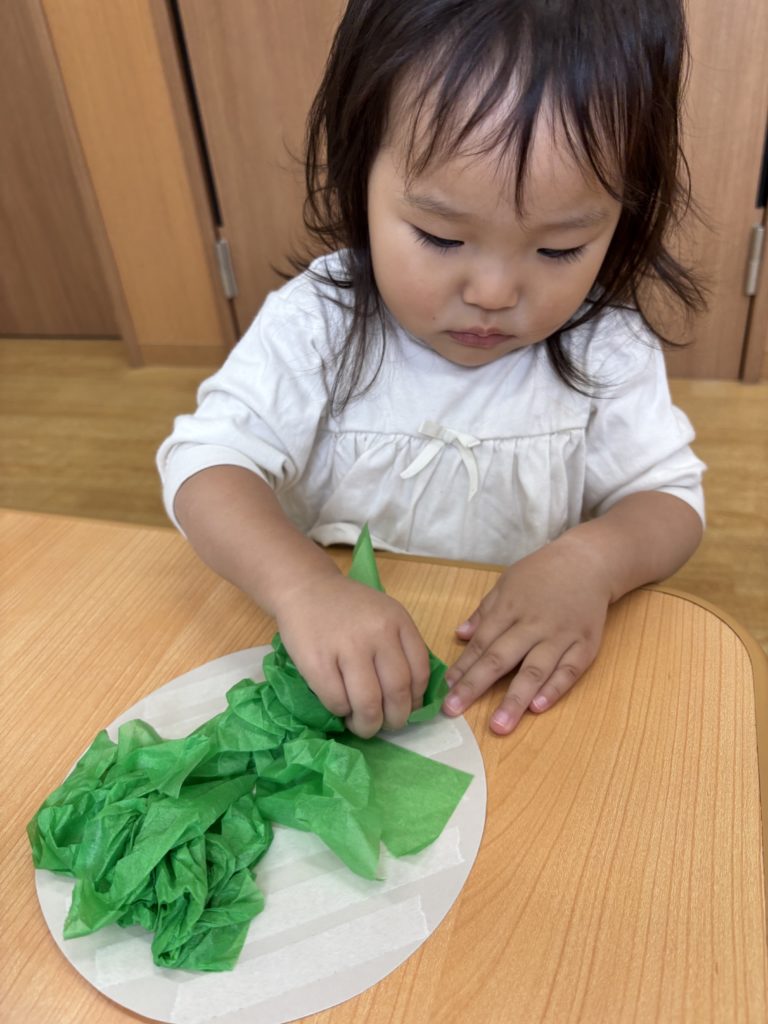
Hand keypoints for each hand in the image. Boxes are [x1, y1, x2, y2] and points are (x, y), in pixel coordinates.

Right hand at [273, 574, 430, 737]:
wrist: (304, 587)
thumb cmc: (347, 607)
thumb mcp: (383, 614)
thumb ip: (399, 647)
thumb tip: (410, 699)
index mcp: (398, 620)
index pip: (419, 671)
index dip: (416, 700)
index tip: (408, 709)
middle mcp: (377, 632)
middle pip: (397, 692)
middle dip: (395, 720)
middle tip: (387, 725)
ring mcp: (346, 646)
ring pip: (368, 703)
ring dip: (368, 725)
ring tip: (363, 725)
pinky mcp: (316, 661)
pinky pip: (337, 701)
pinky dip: (341, 712)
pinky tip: (340, 706)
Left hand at [442, 537, 612, 733]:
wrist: (589, 561)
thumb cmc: (543, 573)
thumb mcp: (507, 583)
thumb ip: (484, 612)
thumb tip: (459, 635)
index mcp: (510, 609)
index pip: (482, 643)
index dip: (463, 668)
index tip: (446, 691)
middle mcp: (533, 624)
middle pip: (501, 659)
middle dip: (475, 686)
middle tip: (454, 711)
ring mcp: (560, 636)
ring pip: (535, 670)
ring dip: (515, 699)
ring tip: (499, 725)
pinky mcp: (585, 645)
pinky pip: (569, 671)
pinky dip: (554, 689)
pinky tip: (538, 707)